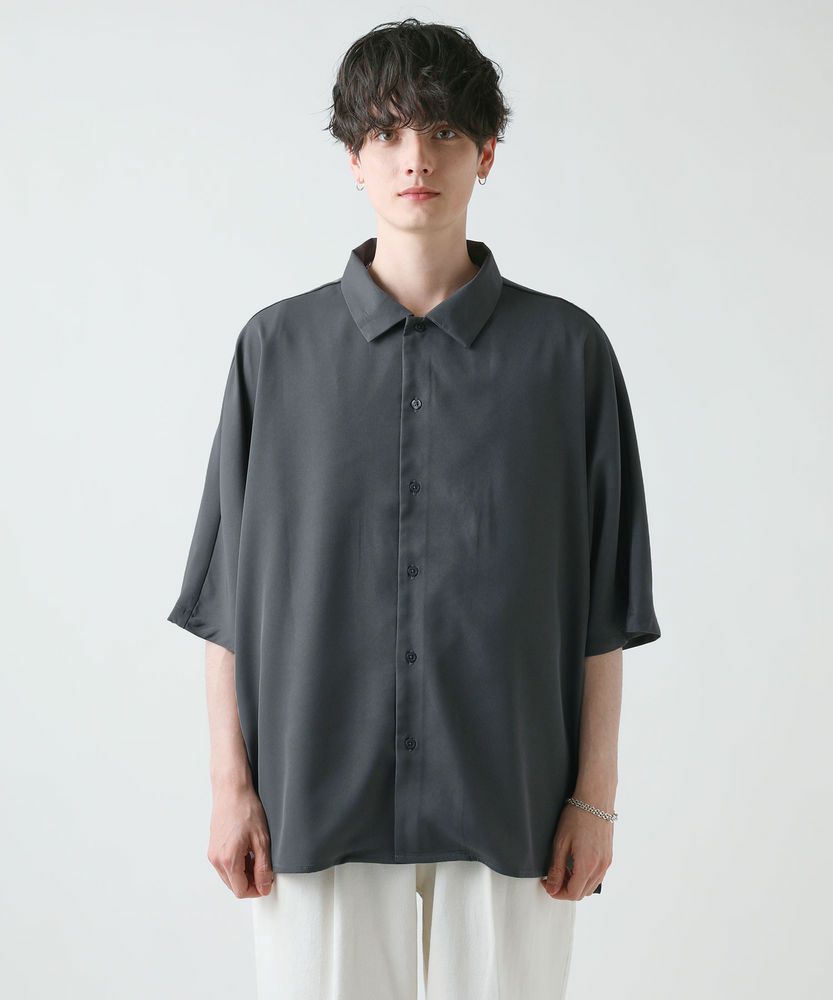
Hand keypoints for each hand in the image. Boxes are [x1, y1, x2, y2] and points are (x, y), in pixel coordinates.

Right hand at [207, 781, 274, 897]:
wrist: (231, 790)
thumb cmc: (246, 809)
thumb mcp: (261, 840)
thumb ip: (263, 867)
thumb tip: (265, 887)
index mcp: (228, 860)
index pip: (241, 891)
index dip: (257, 890)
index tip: (268, 882)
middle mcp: (217, 860)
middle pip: (234, 885)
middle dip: (251, 882)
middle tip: (265, 867)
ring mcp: (213, 853)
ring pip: (229, 876)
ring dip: (244, 873)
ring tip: (256, 854)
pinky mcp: (213, 847)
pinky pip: (225, 865)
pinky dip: (237, 864)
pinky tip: (247, 849)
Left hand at [541, 801, 612, 899]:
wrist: (595, 800)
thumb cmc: (576, 816)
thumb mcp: (560, 843)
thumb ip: (556, 868)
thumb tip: (552, 888)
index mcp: (587, 865)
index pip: (572, 894)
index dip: (557, 893)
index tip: (547, 883)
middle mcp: (600, 868)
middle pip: (582, 893)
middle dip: (565, 890)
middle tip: (553, 877)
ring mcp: (607, 863)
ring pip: (590, 887)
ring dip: (576, 884)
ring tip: (563, 869)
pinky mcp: (609, 857)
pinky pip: (598, 877)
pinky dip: (586, 877)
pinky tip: (576, 864)